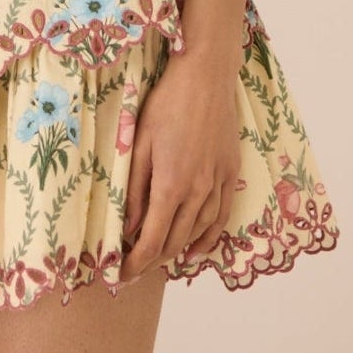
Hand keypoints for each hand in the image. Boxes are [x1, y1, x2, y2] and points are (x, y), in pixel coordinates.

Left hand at [117, 50, 241, 283]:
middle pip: (176, 241)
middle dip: (152, 261)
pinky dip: (209, 237)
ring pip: (199, 232)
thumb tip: (129, 226)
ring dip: (178, 251)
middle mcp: (199, 191)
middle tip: (132, 271)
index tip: (121, 277)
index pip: (153, 240)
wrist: (206, 76)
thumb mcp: (139, 142)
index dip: (136, 263)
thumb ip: (135, 188)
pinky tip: (198, 249)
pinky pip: (222, 216)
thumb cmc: (167, 103)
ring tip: (159, 261)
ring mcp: (218, 183)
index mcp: (172, 184)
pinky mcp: (231, 172)